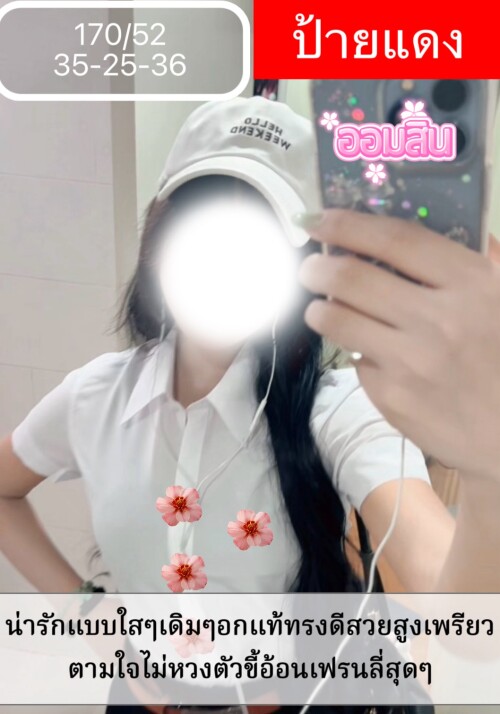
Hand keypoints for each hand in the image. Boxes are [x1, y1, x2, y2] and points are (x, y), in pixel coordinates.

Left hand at [298, 210, 499, 483]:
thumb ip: (483, 261)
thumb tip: (441, 223)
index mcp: (472, 283)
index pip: (395, 240)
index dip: (348, 225)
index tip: (320, 220)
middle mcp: (437, 319)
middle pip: (351, 278)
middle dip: (317, 268)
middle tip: (308, 268)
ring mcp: (411, 361)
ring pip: (337, 319)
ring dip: (319, 309)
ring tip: (320, 308)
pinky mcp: (391, 397)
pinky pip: (357, 361)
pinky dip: (355, 351)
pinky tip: (369, 353)